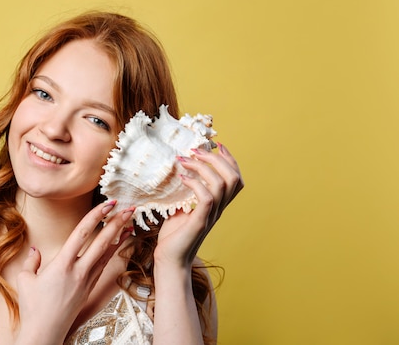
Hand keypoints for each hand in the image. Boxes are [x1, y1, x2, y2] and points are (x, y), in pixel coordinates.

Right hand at [14, 200, 133, 343]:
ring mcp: (86, 281)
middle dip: (116, 223)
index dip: (96, 216)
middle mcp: (78, 271)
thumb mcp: (25, 280)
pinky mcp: (89, 289)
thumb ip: (32, 261)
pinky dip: (112, 253)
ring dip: (118, 237)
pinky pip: (103, 266)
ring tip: (129, 223)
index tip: (107, 204)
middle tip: (129, 208)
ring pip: (106, 254)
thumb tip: (35, 250)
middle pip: (102, 242)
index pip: (82, 233)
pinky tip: (117, 245)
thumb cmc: (33, 309)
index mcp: (62, 264)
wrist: (45, 333)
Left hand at [155, 143, 243, 267]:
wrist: (169, 260)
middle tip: (196, 150)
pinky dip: (195, 183)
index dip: (230, 159)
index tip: (217, 145)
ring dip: (203, 166)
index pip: (236, 178)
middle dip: (217, 159)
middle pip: (234, 178)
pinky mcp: (200, 222)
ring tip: (184, 159)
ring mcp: (211, 216)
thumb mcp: (180, 208)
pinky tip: (182, 178)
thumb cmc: (174, 236)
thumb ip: (184, 193)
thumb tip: (178, 173)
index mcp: (218, 205)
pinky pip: (207, 197)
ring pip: (222, 184)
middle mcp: (219, 209)